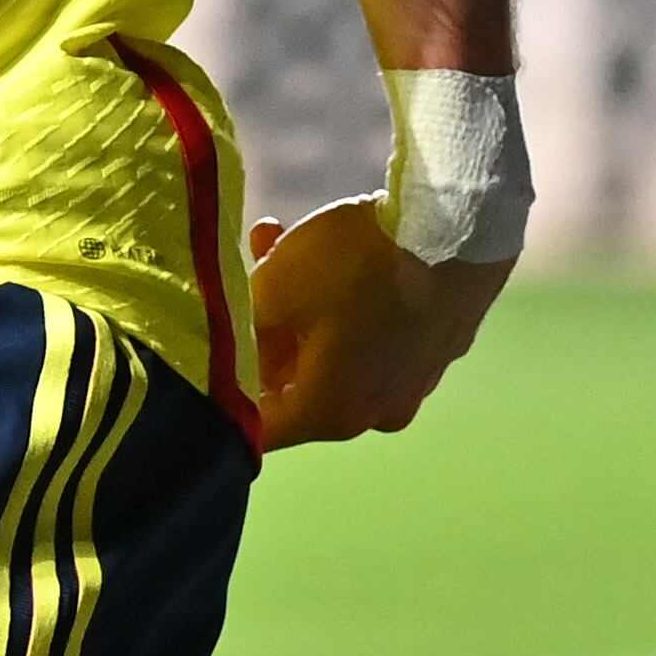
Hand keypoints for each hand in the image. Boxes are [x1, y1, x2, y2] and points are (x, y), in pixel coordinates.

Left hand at [245, 200, 511, 448]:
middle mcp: (375, 412)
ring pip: (327, 349)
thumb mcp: (273, 290)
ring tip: (269, 242)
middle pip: (291, 383)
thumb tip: (220, 346)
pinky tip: (312, 245)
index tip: (197, 353)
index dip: (221, 392)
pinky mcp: (430, 349)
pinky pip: (366, 335)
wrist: (457, 228)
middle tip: (236, 277)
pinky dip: (335, 302)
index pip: (258, 427)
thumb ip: (237, 331)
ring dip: (291, 303)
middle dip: (257, 329)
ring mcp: (408, 384)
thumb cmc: (356, 266)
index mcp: (332, 413)